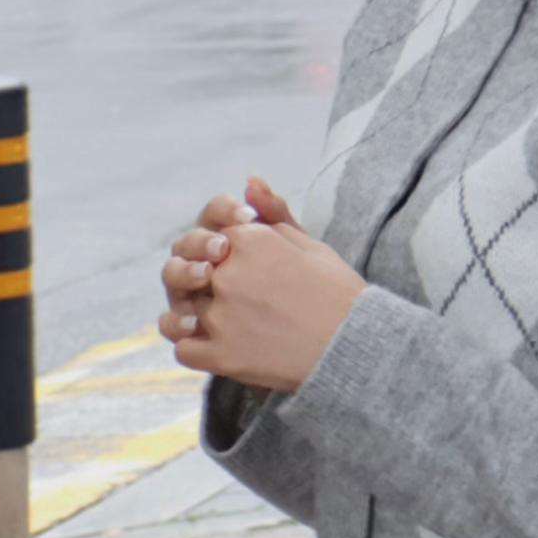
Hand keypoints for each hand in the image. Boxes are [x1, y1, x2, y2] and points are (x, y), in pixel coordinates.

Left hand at [158, 174, 365, 394]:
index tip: (241, 264)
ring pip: (182, 309)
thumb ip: (273, 212)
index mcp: (248, 240)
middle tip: (233, 295)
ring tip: (220, 320)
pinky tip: (212, 344)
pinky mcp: (221, 356)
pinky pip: (182, 348)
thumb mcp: (309, 242)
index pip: (212, 236)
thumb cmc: (337, 291)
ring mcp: (221, 317)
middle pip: (192, 270)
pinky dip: (192, 346)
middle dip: (205, 280)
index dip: (223, 251)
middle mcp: (228, 275)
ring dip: (194, 314)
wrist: (354, 346)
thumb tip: (249, 181)